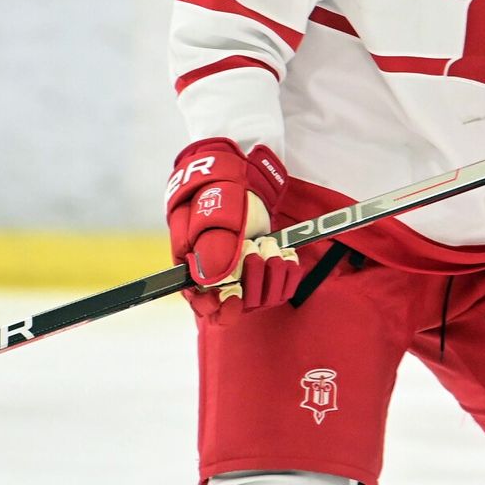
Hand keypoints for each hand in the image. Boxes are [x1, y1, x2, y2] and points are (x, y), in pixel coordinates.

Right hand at [166, 138, 299, 319]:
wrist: (242, 174)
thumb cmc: (217, 191)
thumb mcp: (210, 212)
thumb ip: (210, 245)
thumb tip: (212, 281)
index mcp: (196, 270)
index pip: (205, 307)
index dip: (220, 310)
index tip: (234, 297)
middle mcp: (220, 279)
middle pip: (238, 306)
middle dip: (251, 281)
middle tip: (253, 250)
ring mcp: (245, 275)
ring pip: (262, 298)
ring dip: (271, 272)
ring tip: (268, 244)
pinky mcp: (266, 269)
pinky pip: (282, 287)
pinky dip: (288, 271)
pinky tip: (285, 253)